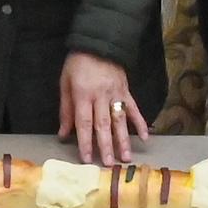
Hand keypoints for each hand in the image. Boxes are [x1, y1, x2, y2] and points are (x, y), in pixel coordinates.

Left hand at [60, 52, 144, 167]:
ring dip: (123, 140)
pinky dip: (140, 123)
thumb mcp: (65, 83)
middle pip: (103, 125)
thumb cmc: (78, 64)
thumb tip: (63, 133)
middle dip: (106, 146)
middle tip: (108, 164)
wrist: (99, 43)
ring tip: (126, 157)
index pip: (84, 122)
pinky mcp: (126, 91)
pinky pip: (134, 109)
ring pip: (120, 120)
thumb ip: (66, 110)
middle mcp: (101, 96)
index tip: (86, 158)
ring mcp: (116, 94)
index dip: (85, 141)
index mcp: (83, 95)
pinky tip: (144, 137)